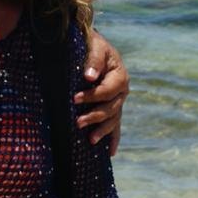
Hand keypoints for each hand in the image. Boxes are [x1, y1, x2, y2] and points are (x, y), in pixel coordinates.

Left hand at [74, 30, 128, 154]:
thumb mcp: (94, 46)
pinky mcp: (113, 108)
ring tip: (89, 139)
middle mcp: (122, 91)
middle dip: (94, 116)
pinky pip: (115, 125)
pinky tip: (109, 152)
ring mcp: (119, 101)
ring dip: (102, 130)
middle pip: (111, 108)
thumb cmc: (93, 45)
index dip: (92, 96)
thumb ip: (93, 60)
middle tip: (77, 122)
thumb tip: (89, 77)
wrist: (94, 45)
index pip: (107, 91)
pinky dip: (113, 138)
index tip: (75, 99)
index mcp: (120, 76)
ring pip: (113, 119)